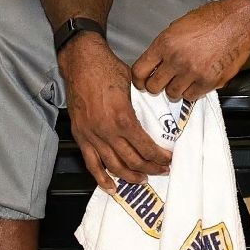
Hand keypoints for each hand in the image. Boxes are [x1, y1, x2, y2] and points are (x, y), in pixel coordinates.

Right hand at [60, 35, 172, 192]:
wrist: (82, 62)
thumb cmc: (108, 68)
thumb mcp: (134, 84)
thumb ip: (143, 104)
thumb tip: (157, 115)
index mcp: (123, 118)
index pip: (146, 147)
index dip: (159, 157)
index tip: (168, 159)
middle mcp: (107, 131)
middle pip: (132, 160)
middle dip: (150, 168)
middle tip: (162, 171)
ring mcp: (92, 135)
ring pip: (114, 165)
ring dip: (130, 176)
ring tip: (142, 179)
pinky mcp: (80, 136)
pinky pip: (91, 163)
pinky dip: (101, 177)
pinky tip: (111, 187)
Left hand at [131, 0, 249, 100]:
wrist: (240, 23)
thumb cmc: (213, 19)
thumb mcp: (180, 24)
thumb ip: (166, 44)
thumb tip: (158, 60)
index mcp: (165, 43)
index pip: (140, 71)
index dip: (139, 79)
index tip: (142, 81)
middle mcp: (176, 60)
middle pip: (153, 87)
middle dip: (156, 85)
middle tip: (163, 82)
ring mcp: (192, 73)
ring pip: (172, 94)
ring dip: (175, 89)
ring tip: (182, 80)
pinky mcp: (208, 82)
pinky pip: (191, 96)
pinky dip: (192, 92)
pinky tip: (196, 82)